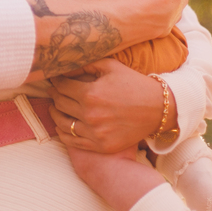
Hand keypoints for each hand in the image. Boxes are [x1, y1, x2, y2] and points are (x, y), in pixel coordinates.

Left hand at [47, 58, 169, 153]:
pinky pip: (72, 141)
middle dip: (54, 94)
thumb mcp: (111, 67)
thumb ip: (86, 65)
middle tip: (53, 90)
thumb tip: (65, 68)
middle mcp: (90, 115)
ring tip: (55, 107)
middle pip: (59, 104)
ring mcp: (95, 133)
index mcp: (91, 93)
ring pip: (62, 124)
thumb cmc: (134, 84)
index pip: (62, 86)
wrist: (158, 109)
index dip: (56, 81)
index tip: (54, 78)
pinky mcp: (101, 145)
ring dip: (55, 114)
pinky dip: (63, 133)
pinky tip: (62, 126)